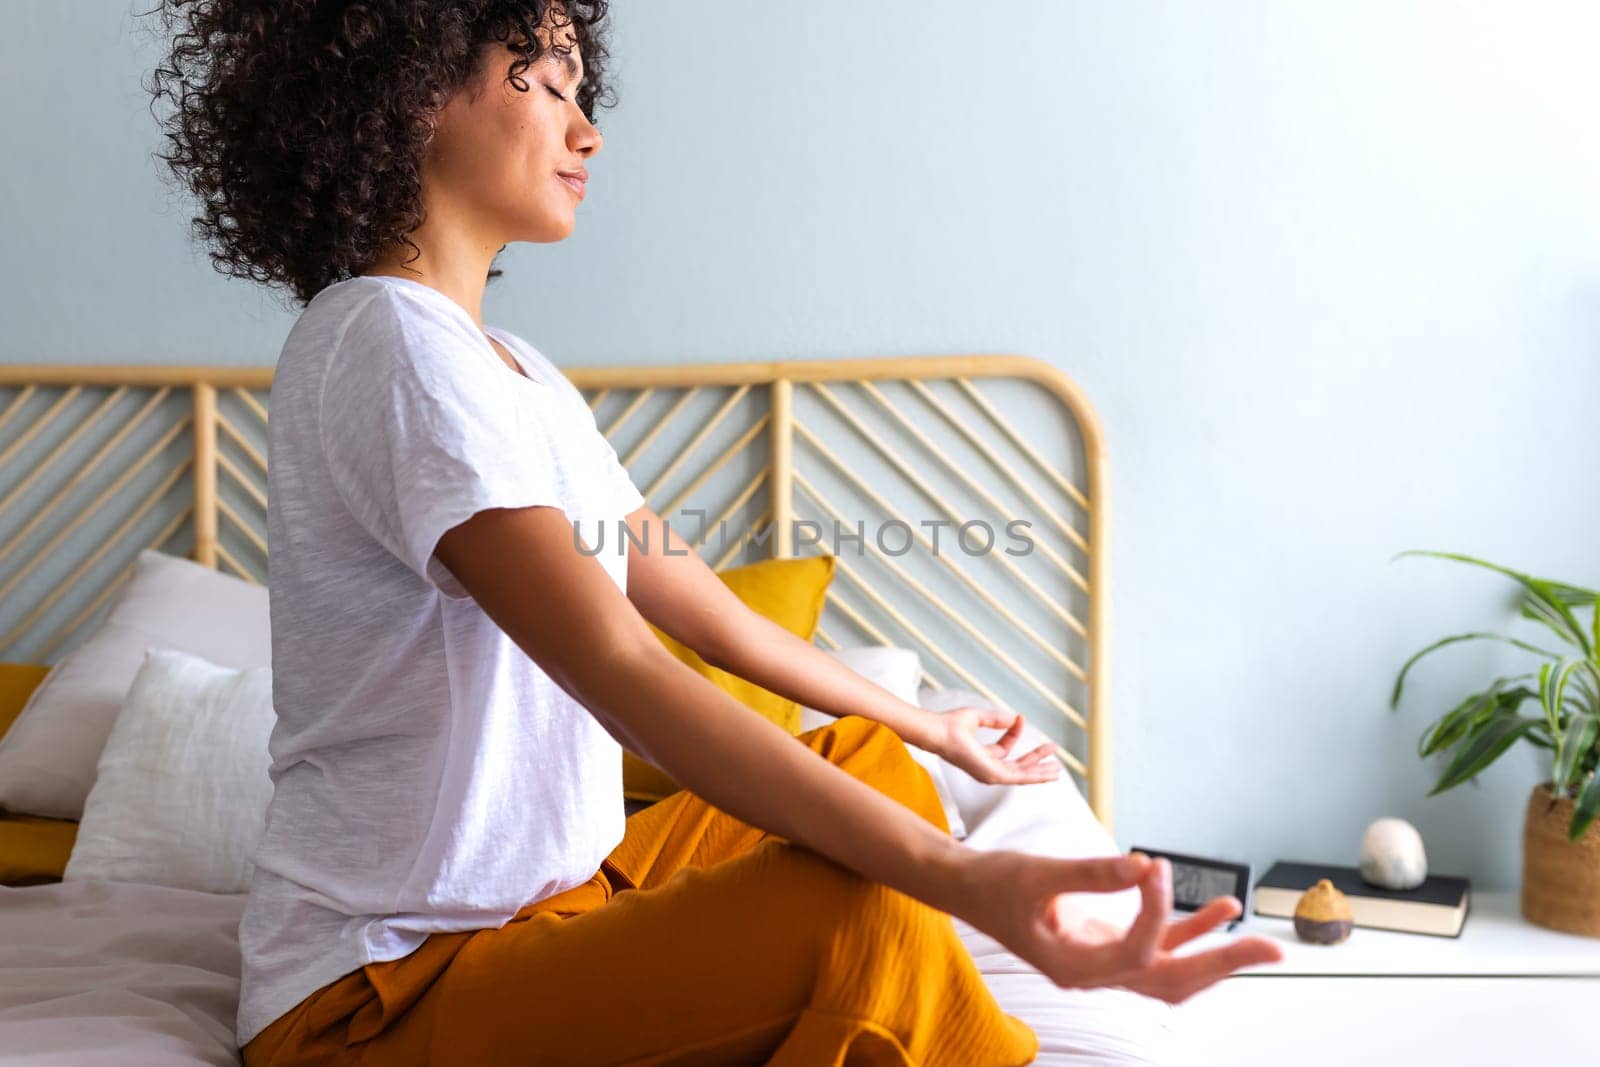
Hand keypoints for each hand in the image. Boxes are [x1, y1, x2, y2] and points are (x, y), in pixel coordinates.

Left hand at [925, 706, 1061, 784]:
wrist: (939, 732)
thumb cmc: (949, 725)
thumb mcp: (978, 717)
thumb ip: (996, 719)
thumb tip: (1016, 718)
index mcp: (981, 756)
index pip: (1004, 749)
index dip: (1014, 734)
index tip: (1020, 719)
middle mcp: (986, 768)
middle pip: (1017, 767)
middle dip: (1036, 762)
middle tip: (1054, 756)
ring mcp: (990, 774)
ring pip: (1021, 775)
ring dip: (1040, 771)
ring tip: (1057, 768)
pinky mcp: (993, 775)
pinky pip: (1019, 777)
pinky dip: (1035, 774)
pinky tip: (1048, 770)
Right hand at [957, 851, 1284, 1002]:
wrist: (967, 888)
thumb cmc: (994, 883)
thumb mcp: (1038, 874)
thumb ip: (1090, 873)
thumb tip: (1143, 866)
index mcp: (1073, 968)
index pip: (1134, 950)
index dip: (1156, 912)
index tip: (1156, 867)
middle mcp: (1095, 974)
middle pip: (1170, 982)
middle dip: (1221, 966)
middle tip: (1271, 951)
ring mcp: (1104, 963)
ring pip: (1171, 972)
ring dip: (1214, 955)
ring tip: (1256, 935)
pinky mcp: (1108, 945)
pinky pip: (1158, 946)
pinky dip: (1190, 931)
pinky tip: (1221, 910)